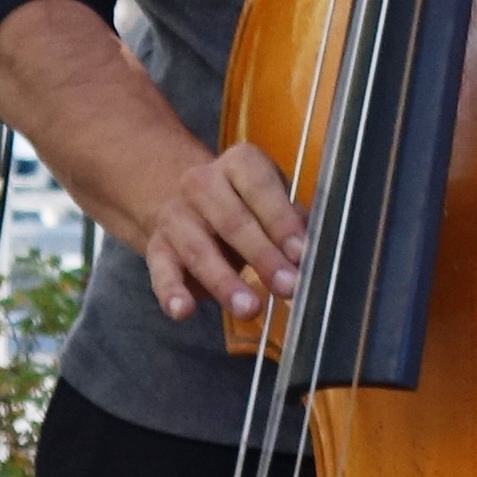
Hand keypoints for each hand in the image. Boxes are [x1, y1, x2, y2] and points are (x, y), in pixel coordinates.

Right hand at [134, 138, 308, 334]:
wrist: (184, 199)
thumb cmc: (245, 203)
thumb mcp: (271, 200)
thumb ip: (293, 221)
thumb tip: (320, 249)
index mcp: (240, 164)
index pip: (260, 188)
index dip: (281, 221)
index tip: (301, 253)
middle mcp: (202, 184)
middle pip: (232, 221)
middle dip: (263, 257)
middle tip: (288, 287)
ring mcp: (175, 216)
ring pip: (199, 250)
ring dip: (225, 283)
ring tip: (250, 309)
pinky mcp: (157, 248)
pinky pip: (162, 272)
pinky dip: (171, 293)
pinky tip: (184, 311)